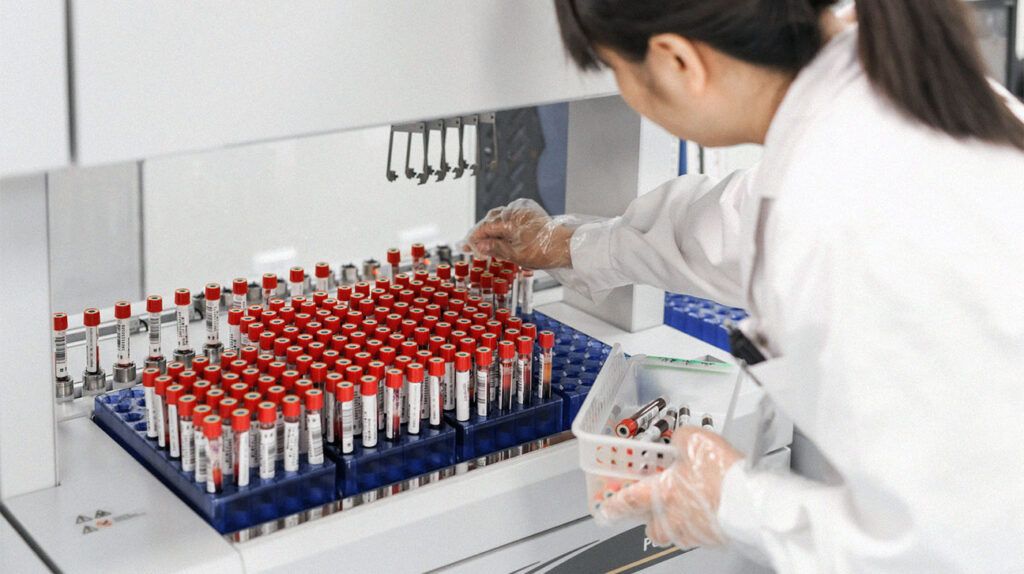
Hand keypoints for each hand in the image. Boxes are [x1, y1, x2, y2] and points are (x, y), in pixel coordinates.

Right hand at [463, 199, 573, 269]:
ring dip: (490, 227)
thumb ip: (495, 249)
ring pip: (499, 216)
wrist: (566, 245)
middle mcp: (514, 210)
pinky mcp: (529, 209)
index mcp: (510, 221)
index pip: (484, 228)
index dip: (473, 239)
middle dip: (480, 233)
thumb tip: (478, 246)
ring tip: (484, 240)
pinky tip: (499, 231)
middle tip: (470, 245)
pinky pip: (509, 214)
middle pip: (490, 220)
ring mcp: (522, 208)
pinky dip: (502, 222)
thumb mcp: (516, 256)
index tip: (465, 247)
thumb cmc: (544, 252)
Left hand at [599, 427, 743, 547]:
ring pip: (673, 533)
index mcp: (661, 493)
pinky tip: (707, 512)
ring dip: (673, 523)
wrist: (751, 502)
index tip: (605, 508)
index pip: (627, 501)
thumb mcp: (696, 441)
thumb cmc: (722, 475)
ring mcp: (692, 531)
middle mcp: (672, 517)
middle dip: (648, 519)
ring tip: (683, 509)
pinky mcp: (712, 538)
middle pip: (650, 527)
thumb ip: (682, 439)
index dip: (613, 505)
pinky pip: (697, 535)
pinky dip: (698, 525)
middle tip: (651, 508)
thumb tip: (680, 439)